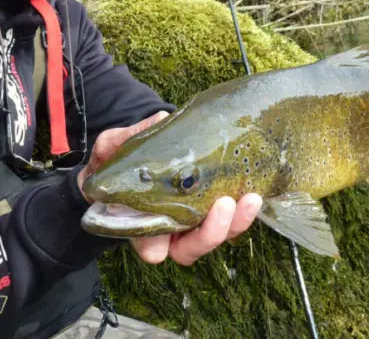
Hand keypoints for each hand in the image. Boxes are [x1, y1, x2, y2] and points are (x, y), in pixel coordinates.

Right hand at [77, 110, 263, 265]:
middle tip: (225, 204)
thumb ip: (124, 139)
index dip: (154, 247)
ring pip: (217, 235)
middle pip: (191, 247)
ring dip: (236, 222)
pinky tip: (256, 192)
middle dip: (211, 233)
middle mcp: (170, 228)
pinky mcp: (213, 205)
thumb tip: (159, 120)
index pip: (148, 246)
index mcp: (139, 221)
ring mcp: (194, 219)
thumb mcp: (112, 144)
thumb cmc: (119, 153)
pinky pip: (232, 217)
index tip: (158, 244)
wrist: (144, 147)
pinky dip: (244, 210)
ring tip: (251, 198)